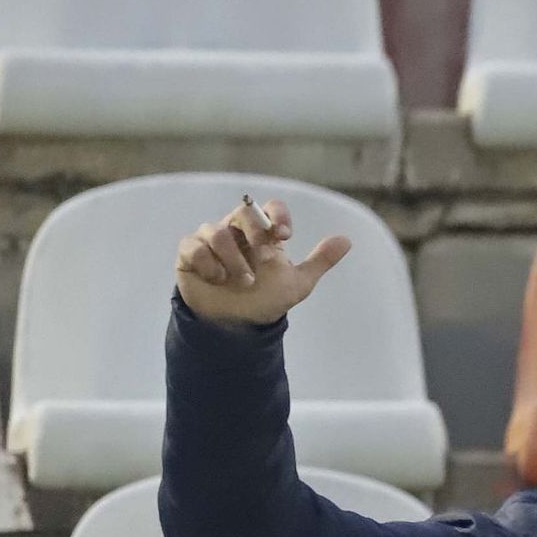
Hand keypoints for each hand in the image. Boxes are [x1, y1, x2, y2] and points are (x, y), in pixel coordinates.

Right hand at [174, 193, 351, 326]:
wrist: (238, 328)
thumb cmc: (265, 300)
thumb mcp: (297, 283)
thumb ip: (319, 261)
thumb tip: (347, 240)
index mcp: (261, 233)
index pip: (268, 208)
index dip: (277, 216)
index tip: (285, 235)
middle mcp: (236, 231)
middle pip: (243, 213)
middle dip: (255, 234)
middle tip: (264, 258)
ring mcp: (210, 241)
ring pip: (217, 231)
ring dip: (233, 258)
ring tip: (244, 281)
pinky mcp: (189, 255)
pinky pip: (193, 246)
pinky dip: (207, 262)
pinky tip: (217, 279)